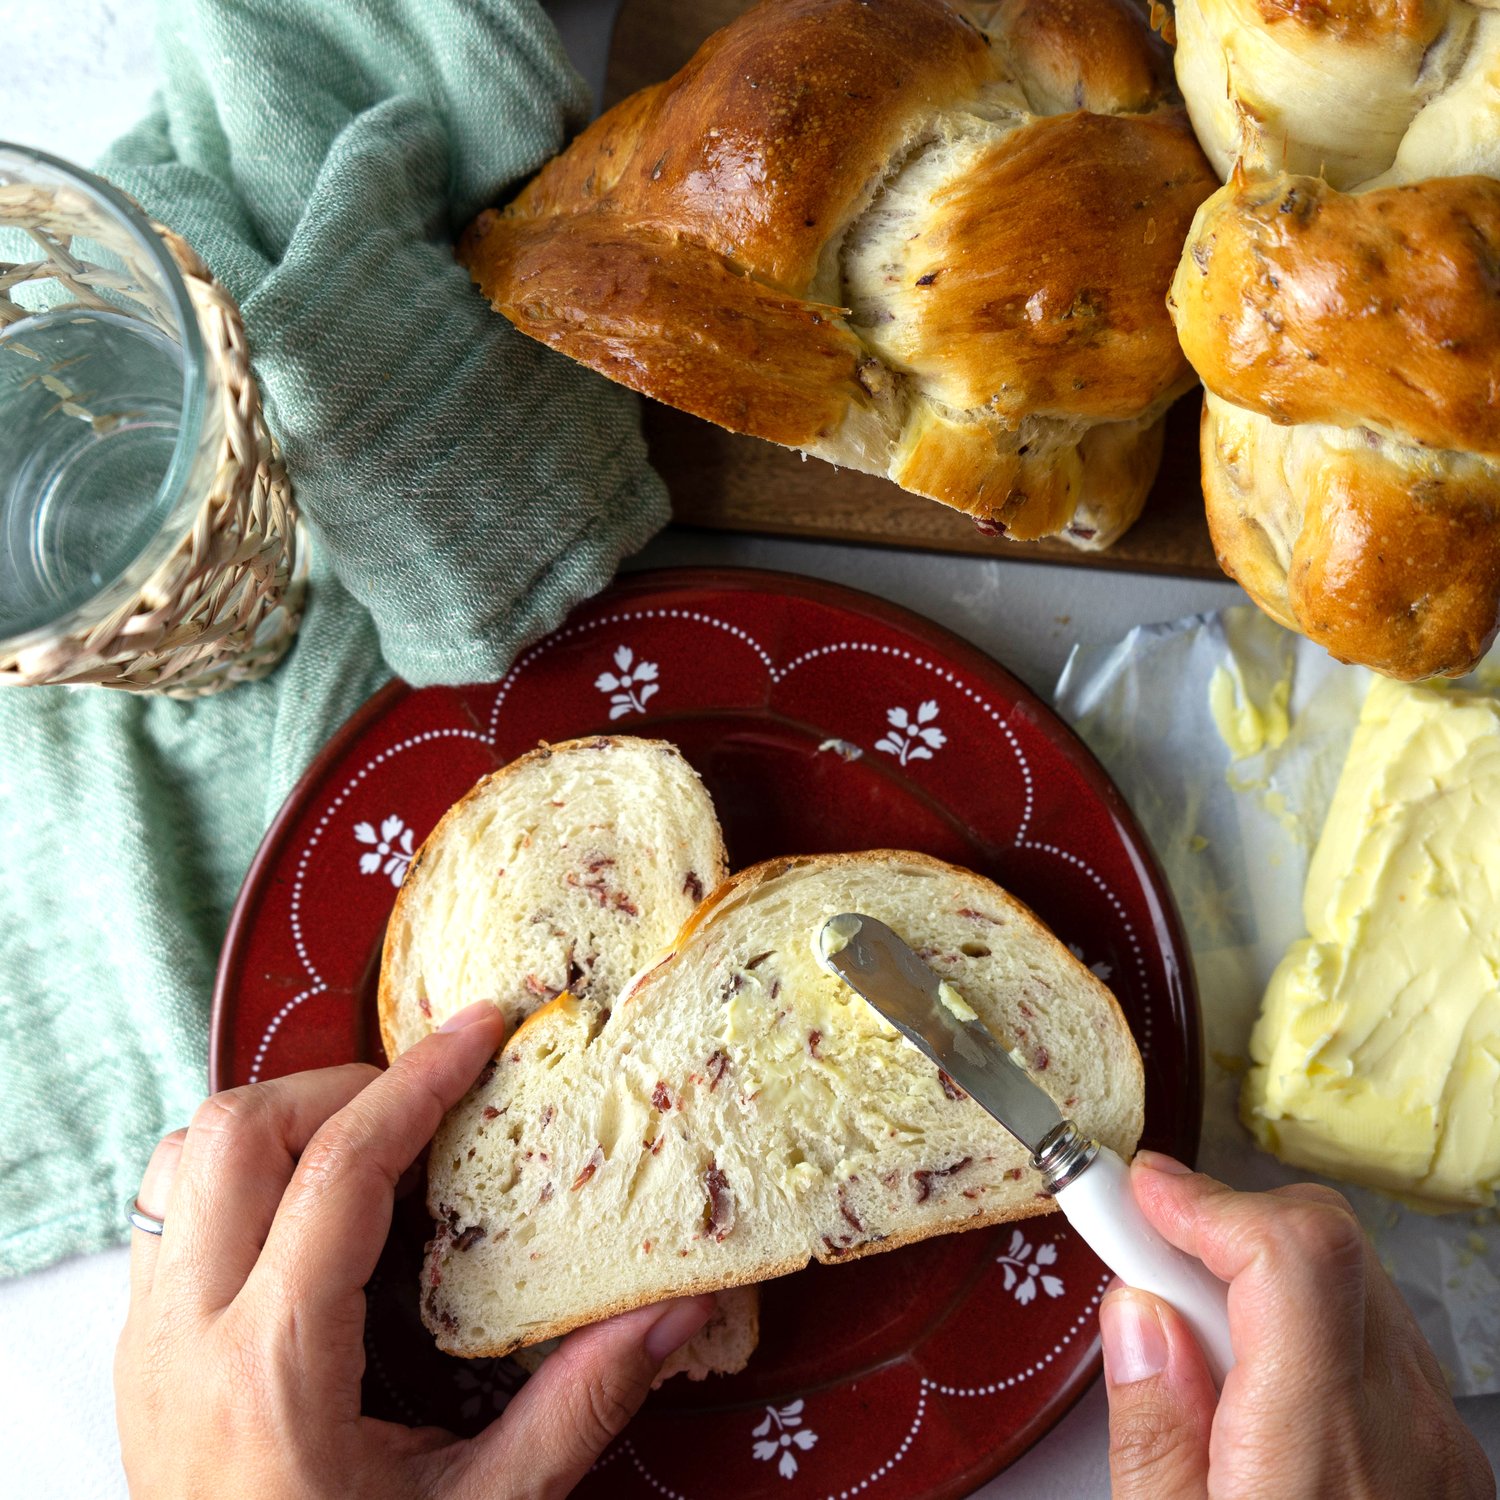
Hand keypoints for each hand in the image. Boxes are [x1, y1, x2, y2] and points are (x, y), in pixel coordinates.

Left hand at [116, 1000, 713, 1499]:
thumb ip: (578, 1404)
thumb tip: (676, 1310)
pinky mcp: (137, 1349)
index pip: (339, 1169)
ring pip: (185, 1154)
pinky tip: (316, 1208)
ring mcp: (147, 1339)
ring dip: (283, 1120)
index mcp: (276, 1368)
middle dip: (341, 1085)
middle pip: (237, 1131)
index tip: (480, 1028)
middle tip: (430, 1102)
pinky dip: (245, 1168)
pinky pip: (169, 1204)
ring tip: (372, 1143)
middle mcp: (187, 1335)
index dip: (418, 1080)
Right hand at [1100, 1153, 1493, 1499]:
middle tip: (1145, 1263)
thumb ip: (1152, 1432)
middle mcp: (1402, 1430)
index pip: (1293, 1251)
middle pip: (1325, 1243)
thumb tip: (1137, 1315)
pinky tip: (1250, 1386)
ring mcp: (1439, 1441)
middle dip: (1220, 1224)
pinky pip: (1375, 1342)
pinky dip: (1302, 1327)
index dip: (1206, 1197)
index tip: (1135, 1193)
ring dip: (1259, 1276)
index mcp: (1321, 1451)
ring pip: (1350, 1283)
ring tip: (1193, 1342)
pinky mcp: (1449, 1456)